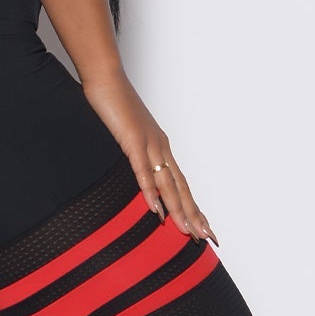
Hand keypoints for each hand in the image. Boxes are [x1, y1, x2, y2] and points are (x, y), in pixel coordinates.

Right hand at [80, 70, 218, 245]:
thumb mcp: (127, 134)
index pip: (181, 183)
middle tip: (208, 237)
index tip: (203, 226)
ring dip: (178, 209)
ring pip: (167, 183)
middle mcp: (160, 147)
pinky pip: (142, 169)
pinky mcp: (132, 139)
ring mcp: (148, 143)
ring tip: (188, 231)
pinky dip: (150, 190)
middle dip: (195, 214)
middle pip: (181, 187)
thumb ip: (134, 153)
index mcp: (160, 147)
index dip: (193, 206)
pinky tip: (156, 208)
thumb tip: (137, 173)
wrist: (106, 78)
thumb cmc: (114, 104)